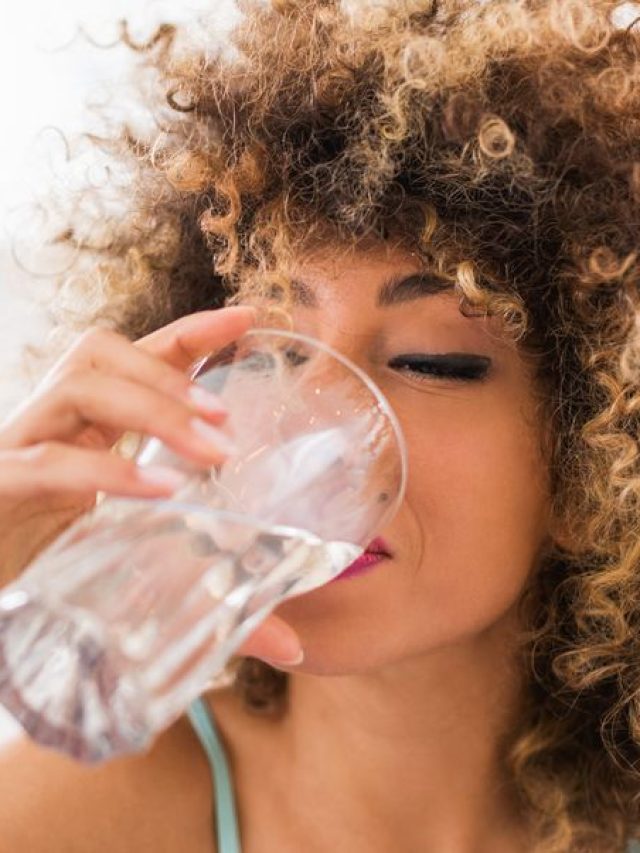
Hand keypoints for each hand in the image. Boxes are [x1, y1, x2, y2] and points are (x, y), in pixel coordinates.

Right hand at [0, 306, 303, 667]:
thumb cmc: (64, 591)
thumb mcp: (142, 580)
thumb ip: (215, 603)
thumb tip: (292, 646)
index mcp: (85, 434)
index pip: (135, 360)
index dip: (188, 333)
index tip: (248, 320)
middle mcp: (51, 431)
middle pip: (98, 353)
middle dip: (169, 371)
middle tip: (228, 418)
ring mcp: (17, 455)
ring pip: (74, 388)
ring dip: (149, 406)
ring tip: (210, 451)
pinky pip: (45, 463)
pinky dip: (105, 470)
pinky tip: (160, 491)